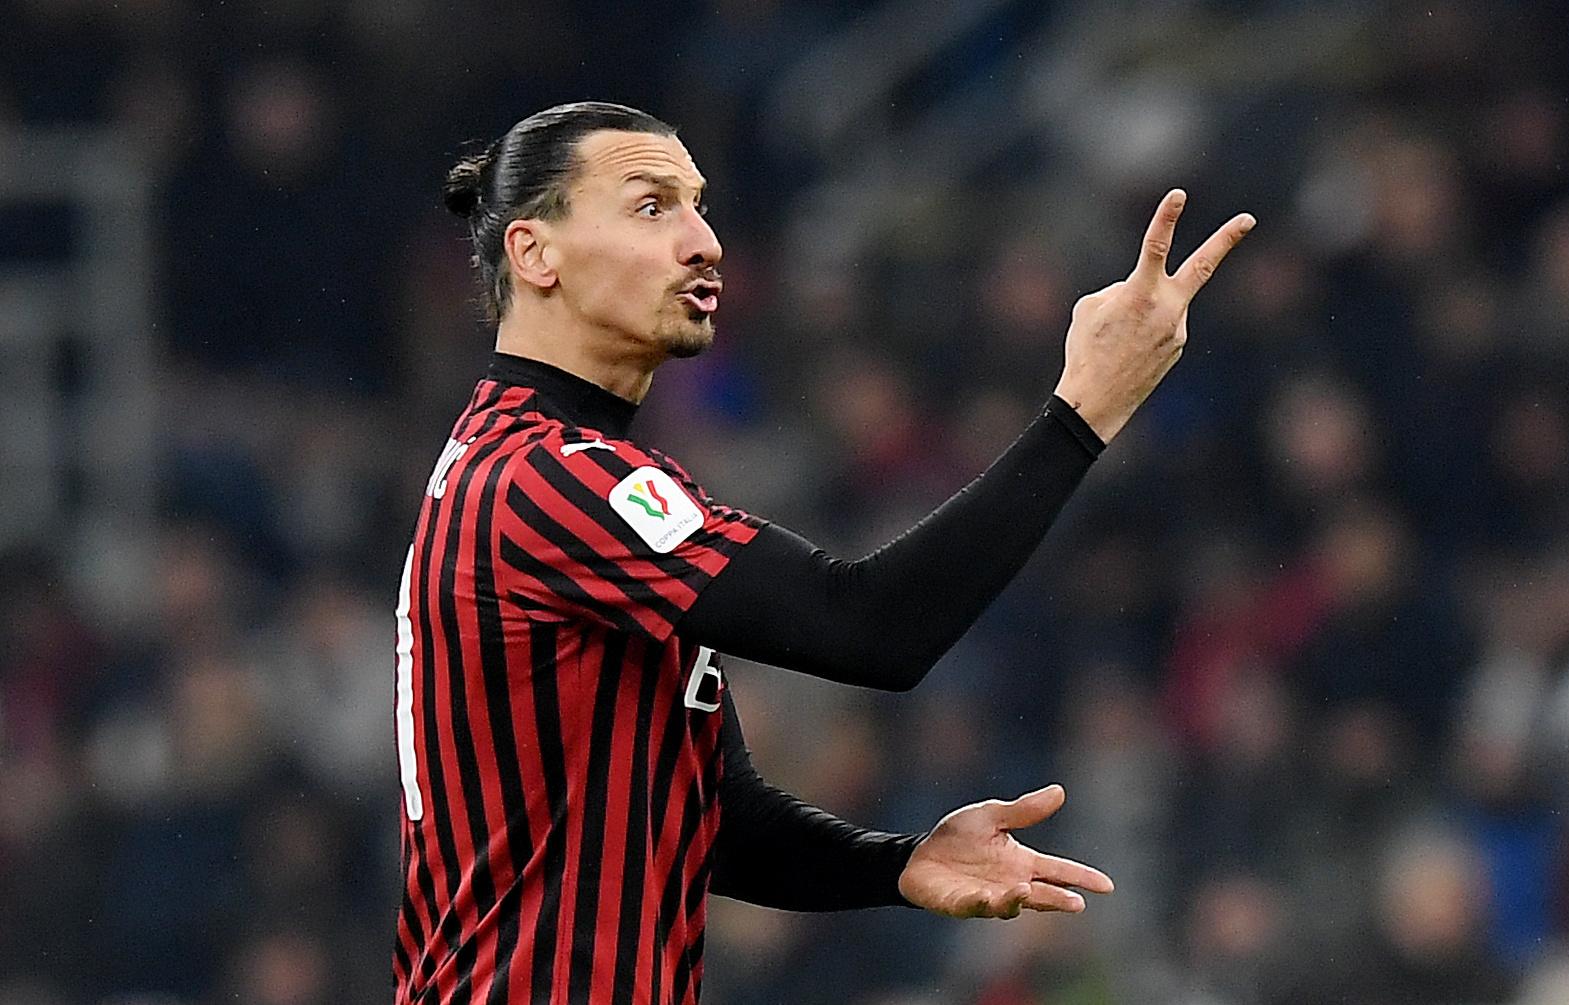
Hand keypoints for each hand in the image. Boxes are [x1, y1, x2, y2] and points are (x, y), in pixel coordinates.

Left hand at [897, 784, 1113, 918]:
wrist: (920, 855)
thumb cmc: (958, 837)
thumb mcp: (991, 816)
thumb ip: (1023, 810)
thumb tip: (1059, 791)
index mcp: (1022, 862)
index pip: (1058, 870)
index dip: (1081, 877)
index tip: (1107, 886)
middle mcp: (1011, 883)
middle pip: (1043, 894)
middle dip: (1059, 899)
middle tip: (1077, 903)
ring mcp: (989, 897)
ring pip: (1012, 904)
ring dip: (1021, 900)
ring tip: (1029, 892)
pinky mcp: (964, 904)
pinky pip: (978, 906)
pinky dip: (986, 903)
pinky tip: (992, 897)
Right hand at [1053, 190, 1255, 442]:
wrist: (1098, 402)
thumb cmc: (1086, 351)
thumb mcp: (1090, 308)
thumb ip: (1121, 289)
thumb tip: (1141, 290)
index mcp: (1140, 293)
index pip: (1156, 247)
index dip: (1167, 218)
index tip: (1179, 195)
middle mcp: (1168, 308)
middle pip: (1202, 266)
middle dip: (1226, 240)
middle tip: (1249, 219)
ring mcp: (1178, 329)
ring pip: (1162, 302)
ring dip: (1140, 312)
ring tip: (1117, 341)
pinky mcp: (1178, 347)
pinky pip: (1160, 325)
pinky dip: (1142, 330)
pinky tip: (1127, 352)